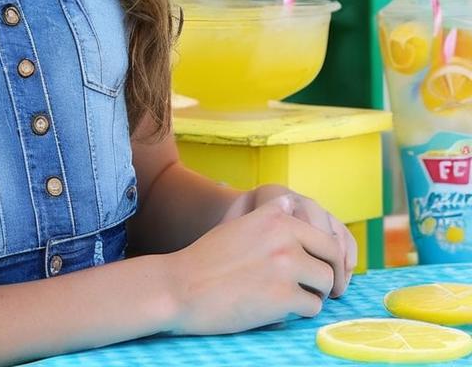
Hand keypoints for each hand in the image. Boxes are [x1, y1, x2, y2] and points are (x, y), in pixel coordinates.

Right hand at [161, 195, 344, 335]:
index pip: (325, 236)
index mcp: (275, 217)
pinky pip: (312, 308)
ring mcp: (285, 267)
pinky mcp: (283, 297)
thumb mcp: (239, 224)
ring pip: (325, 284)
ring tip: (292, 298)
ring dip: (314, 294)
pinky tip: (278, 309)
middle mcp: (284, 237)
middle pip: (332, 259)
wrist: (181, 286)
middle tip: (318, 289)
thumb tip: (289, 200)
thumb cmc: (207, 258)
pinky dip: (299, 312)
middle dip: (329, 275)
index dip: (328, 256)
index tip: (320, 268)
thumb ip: (268, 214)